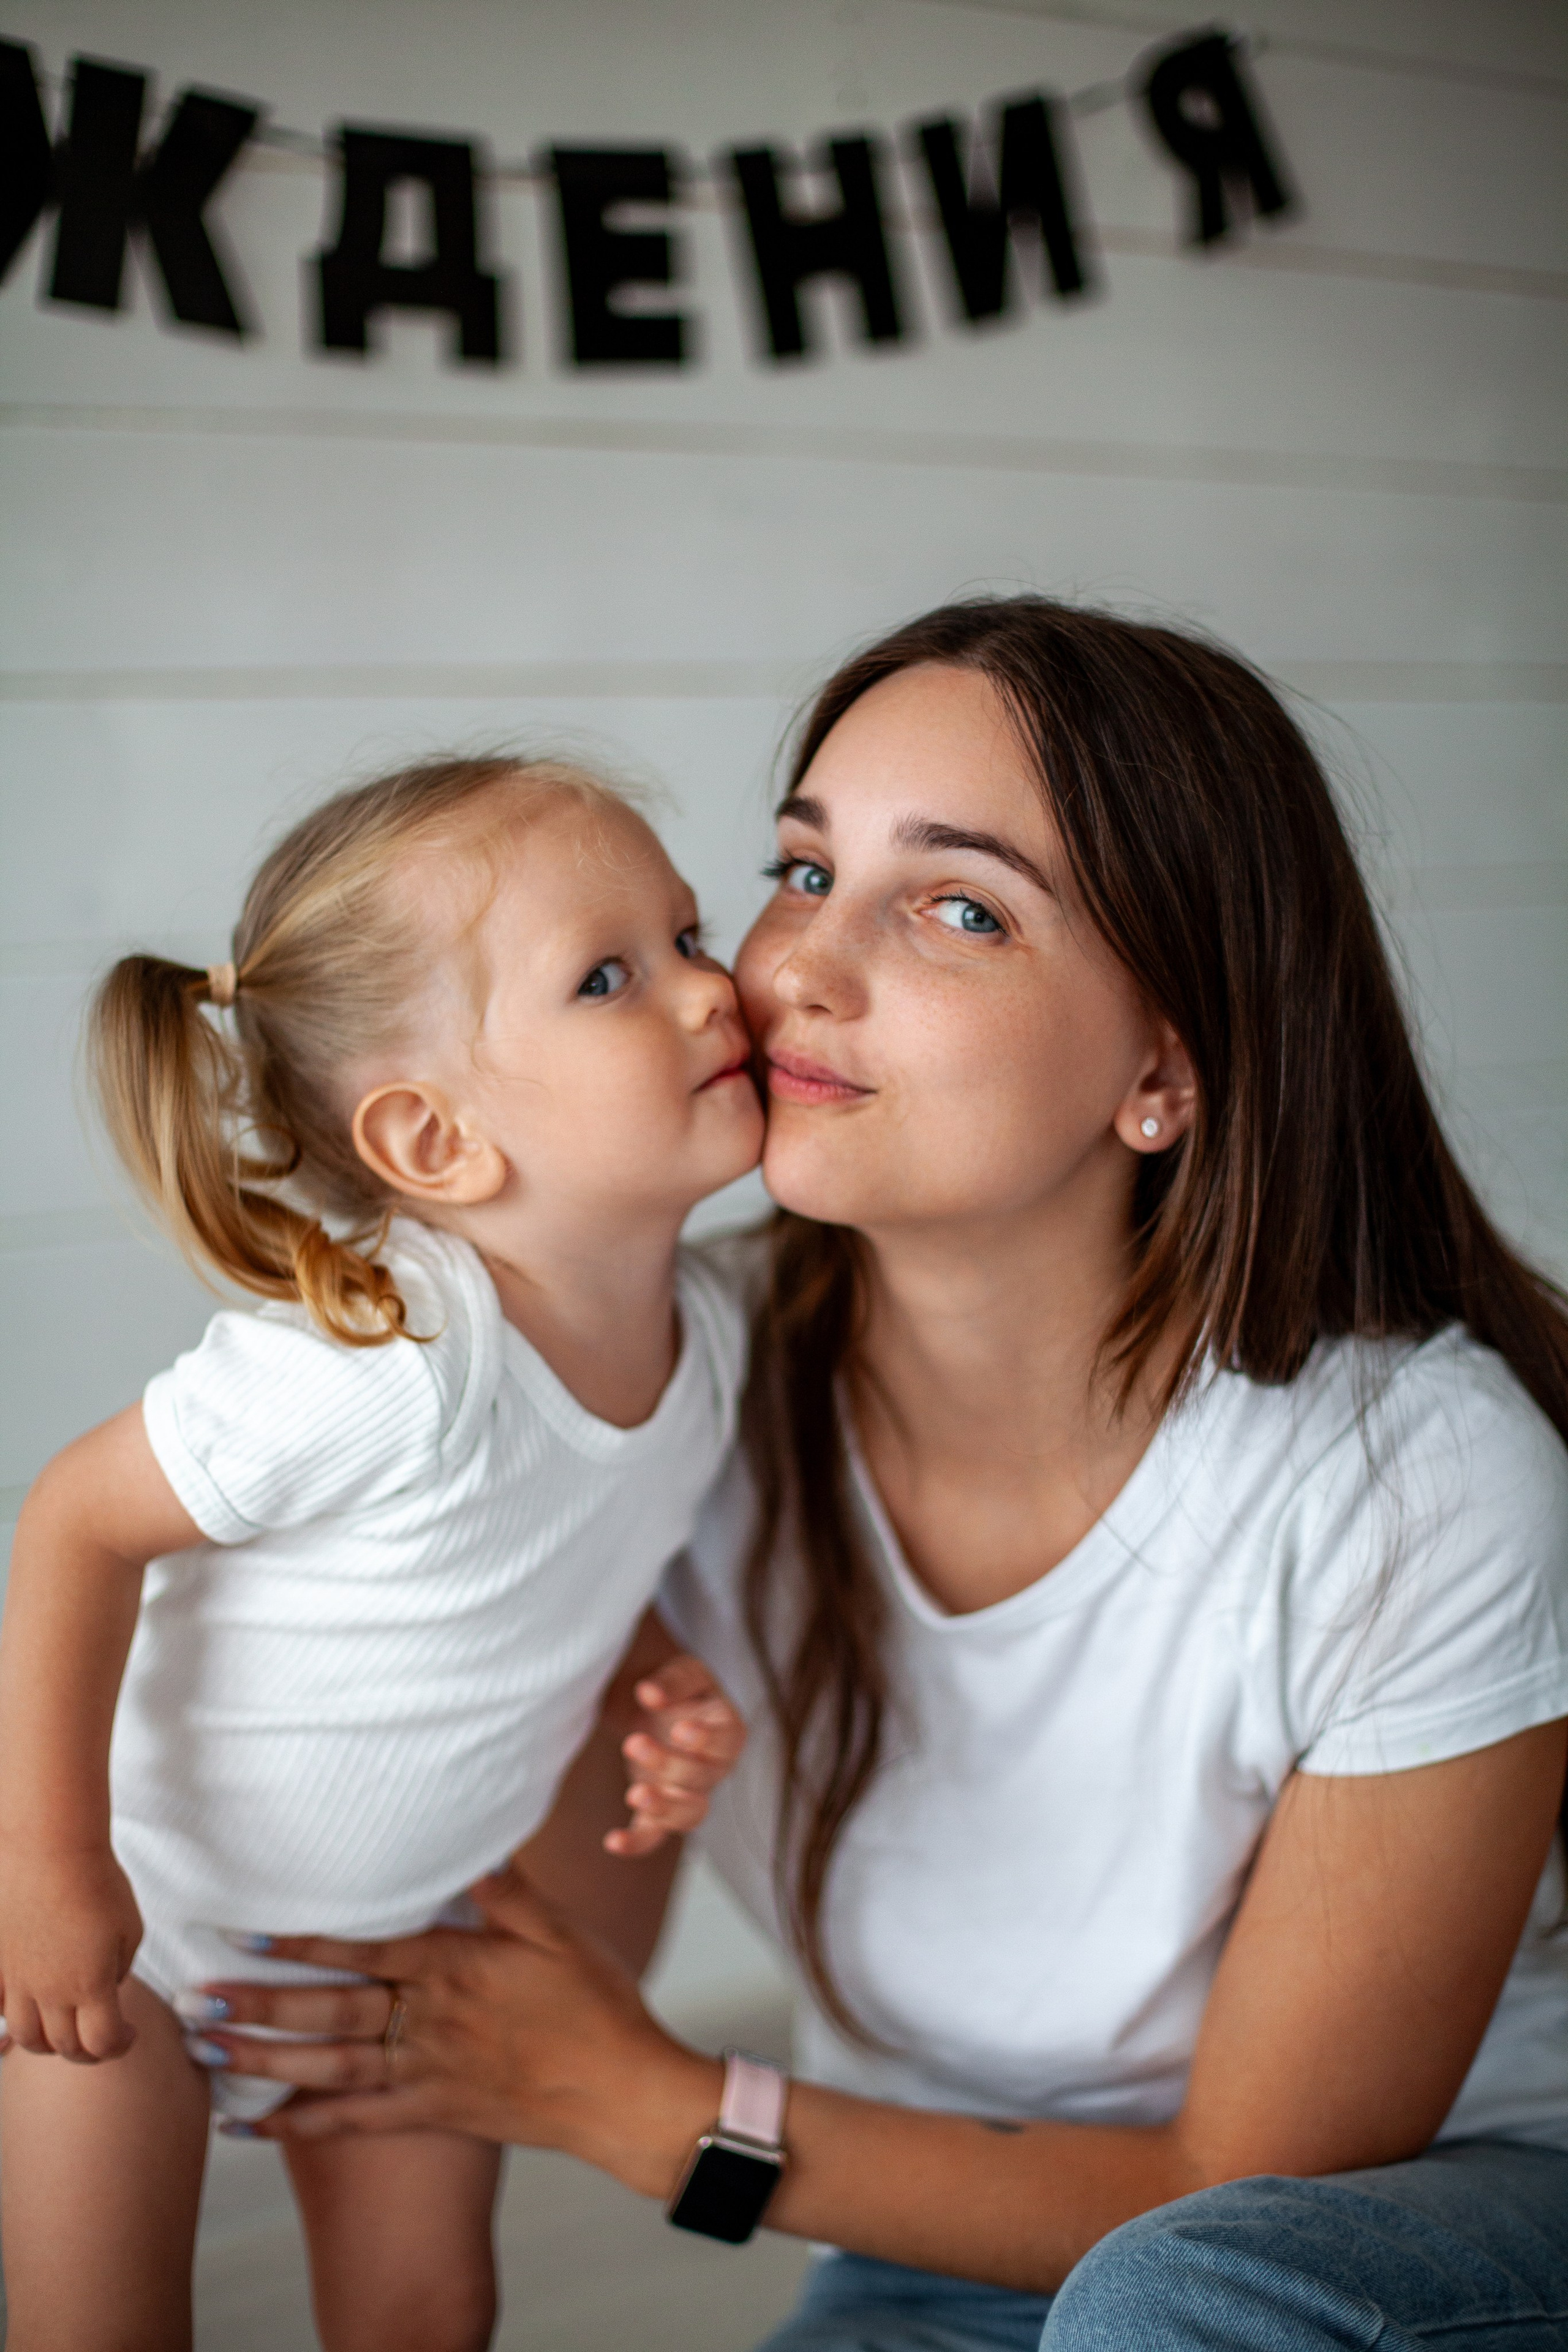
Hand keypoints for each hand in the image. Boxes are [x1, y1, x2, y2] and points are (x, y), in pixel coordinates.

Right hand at [0, 1846, 141, 2060]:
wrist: (46, 1847)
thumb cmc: (96, 1880)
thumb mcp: (128, 1927)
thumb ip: (119, 1968)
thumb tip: (106, 1987)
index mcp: (90, 1985)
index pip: (101, 2043)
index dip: (119, 2046)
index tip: (131, 2033)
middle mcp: (49, 1992)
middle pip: (65, 2047)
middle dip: (88, 2051)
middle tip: (102, 2036)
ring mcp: (17, 1980)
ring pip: (27, 2036)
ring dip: (49, 2043)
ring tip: (66, 2028)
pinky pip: (0, 2007)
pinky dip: (17, 2015)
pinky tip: (33, 2001)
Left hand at [193, 1862, 720, 2193]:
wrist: (623, 2093)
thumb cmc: (597, 2003)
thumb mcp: (560, 1932)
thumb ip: (508, 1890)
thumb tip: (471, 1840)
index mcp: (456, 1968)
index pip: (366, 1951)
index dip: (304, 1941)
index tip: (247, 1933)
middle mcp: (431, 2021)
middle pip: (333, 2012)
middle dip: (262, 2006)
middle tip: (197, 2000)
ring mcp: (428, 2073)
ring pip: (332, 2068)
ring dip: (266, 2061)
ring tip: (208, 2052)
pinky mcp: (434, 2113)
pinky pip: (357, 2123)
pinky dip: (303, 2125)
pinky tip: (256, 2126)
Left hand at [606, 1652, 746, 1858]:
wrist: (653, 1703)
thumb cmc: (676, 1686)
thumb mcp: (681, 1670)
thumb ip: (672, 1679)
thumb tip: (649, 1692)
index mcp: (726, 1730)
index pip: (728, 1740)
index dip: (707, 1739)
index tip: (681, 1729)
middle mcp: (713, 1769)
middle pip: (701, 1777)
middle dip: (667, 1763)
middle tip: (634, 1742)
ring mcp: (687, 1794)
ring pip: (688, 1815)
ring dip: (664, 1808)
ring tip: (634, 1795)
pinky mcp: (659, 1811)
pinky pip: (654, 1836)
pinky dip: (636, 1843)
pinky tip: (612, 1842)